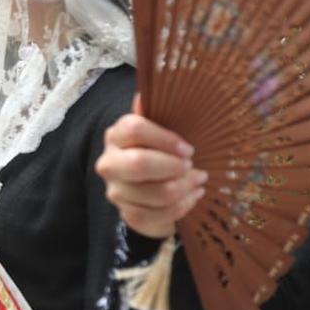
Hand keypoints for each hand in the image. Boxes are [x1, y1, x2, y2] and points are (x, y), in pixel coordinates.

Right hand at [96, 97, 204, 238]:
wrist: (152, 185)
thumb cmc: (160, 150)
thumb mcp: (161, 128)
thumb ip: (158, 112)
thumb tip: (144, 94)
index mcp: (116, 135)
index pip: (134, 129)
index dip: (165, 139)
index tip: (188, 148)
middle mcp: (109, 163)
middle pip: (139, 164)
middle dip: (173, 167)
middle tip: (192, 166)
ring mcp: (116, 191)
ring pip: (154, 193)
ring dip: (184, 188)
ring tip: (199, 180)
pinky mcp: (127, 214)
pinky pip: (156, 216)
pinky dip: (181, 207)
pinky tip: (193, 197)